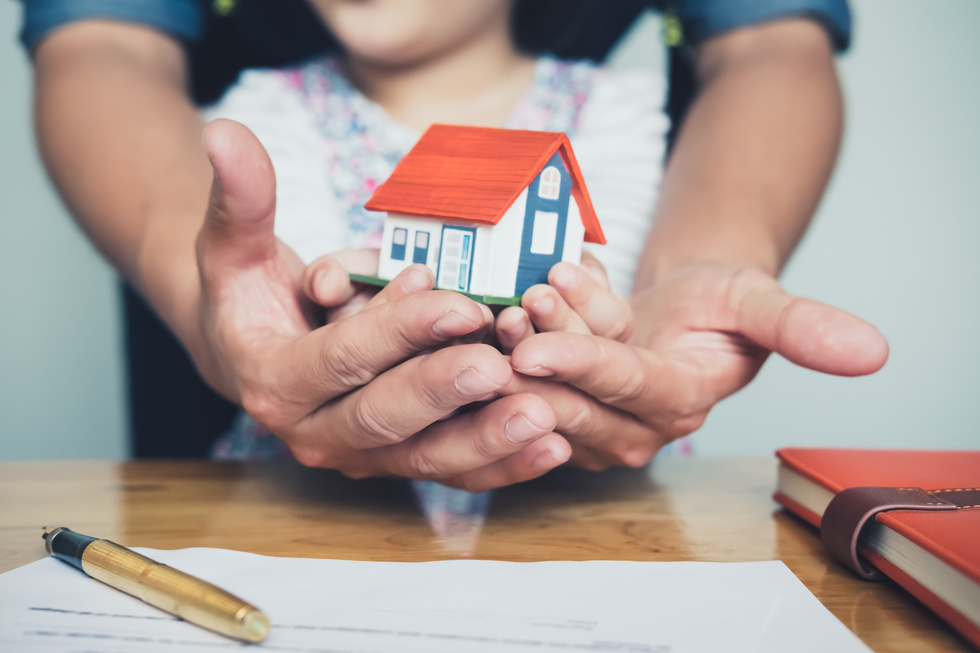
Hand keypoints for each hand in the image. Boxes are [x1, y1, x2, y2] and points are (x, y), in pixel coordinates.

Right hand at [191, 119, 568, 489]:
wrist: (254, 355)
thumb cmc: (252, 296)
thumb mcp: (236, 246)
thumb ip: (241, 198)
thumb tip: (224, 133)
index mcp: (275, 383)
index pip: (342, 358)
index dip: (401, 331)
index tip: (461, 302)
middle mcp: (315, 434)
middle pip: (386, 418)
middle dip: (447, 391)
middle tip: (504, 366)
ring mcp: (361, 456)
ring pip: (426, 457)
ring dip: (487, 441)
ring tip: (545, 419)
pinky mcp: (397, 463)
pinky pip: (451, 470)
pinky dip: (501, 464)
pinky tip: (550, 446)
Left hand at [504, 261, 888, 469]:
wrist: (689, 304)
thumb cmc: (724, 301)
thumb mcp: (762, 302)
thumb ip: (805, 327)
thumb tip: (875, 352)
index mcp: (682, 401)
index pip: (627, 387)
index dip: (582, 366)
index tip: (533, 346)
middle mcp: (635, 423)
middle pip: (574, 401)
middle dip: (538, 360)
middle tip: (510, 318)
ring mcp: (596, 417)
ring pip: (547, 389)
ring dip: (522, 345)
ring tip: (514, 300)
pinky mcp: (566, 402)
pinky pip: (534, 376)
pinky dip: (522, 338)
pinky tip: (524, 298)